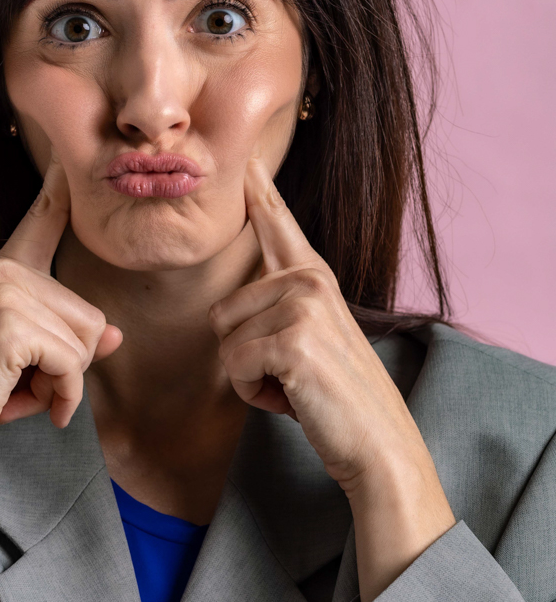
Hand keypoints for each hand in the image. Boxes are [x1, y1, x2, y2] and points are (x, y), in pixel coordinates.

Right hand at [0, 152, 121, 576]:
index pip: (42, 219)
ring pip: (86, 341)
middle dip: (70, 365)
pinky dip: (63, 396)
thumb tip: (115, 336)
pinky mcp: (12, 325)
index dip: (59, 186)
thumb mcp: (30, 364)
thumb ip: (70, 341)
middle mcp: (4, 271)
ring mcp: (6, 294)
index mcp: (3, 270)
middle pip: (90, 316)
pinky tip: (33, 409)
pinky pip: (73, 364)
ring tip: (21, 393)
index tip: (66, 150)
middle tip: (23, 385)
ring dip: (65, 383)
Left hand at [208, 155, 455, 601]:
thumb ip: (280, 307)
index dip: (258, 190)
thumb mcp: (312, 337)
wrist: (379, 445)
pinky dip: (254, 395)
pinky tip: (294, 399)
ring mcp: (302, 306)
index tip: (246, 156)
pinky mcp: (292, 341)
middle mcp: (308, 280)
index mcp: (314, 276)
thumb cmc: (337, 398)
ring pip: (225, 343)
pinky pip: (234, 367)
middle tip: (294, 376)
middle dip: (245, 356)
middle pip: (222, 312)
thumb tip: (233, 306)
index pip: (277, 223)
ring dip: (250, 378)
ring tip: (297, 385)